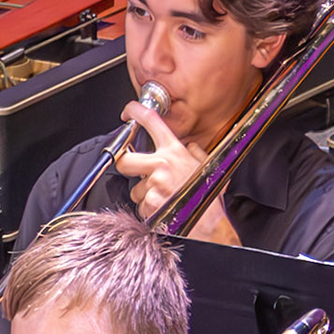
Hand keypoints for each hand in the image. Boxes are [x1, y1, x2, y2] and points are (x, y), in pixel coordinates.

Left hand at [113, 102, 238, 243]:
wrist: (210, 223)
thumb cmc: (208, 196)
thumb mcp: (208, 168)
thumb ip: (197, 154)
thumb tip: (192, 147)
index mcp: (175, 152)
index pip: (153, 123)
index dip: (137, 112)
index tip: (129, 111)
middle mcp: (162, 164)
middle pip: (124, 160)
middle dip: (126, 167)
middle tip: (137, 172)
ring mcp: (153, 184)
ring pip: (135, 189)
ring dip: (146, 195)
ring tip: (165, 198)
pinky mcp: (148, 202)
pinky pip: (141, 206)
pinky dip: (150, 210)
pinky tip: (165, 209)